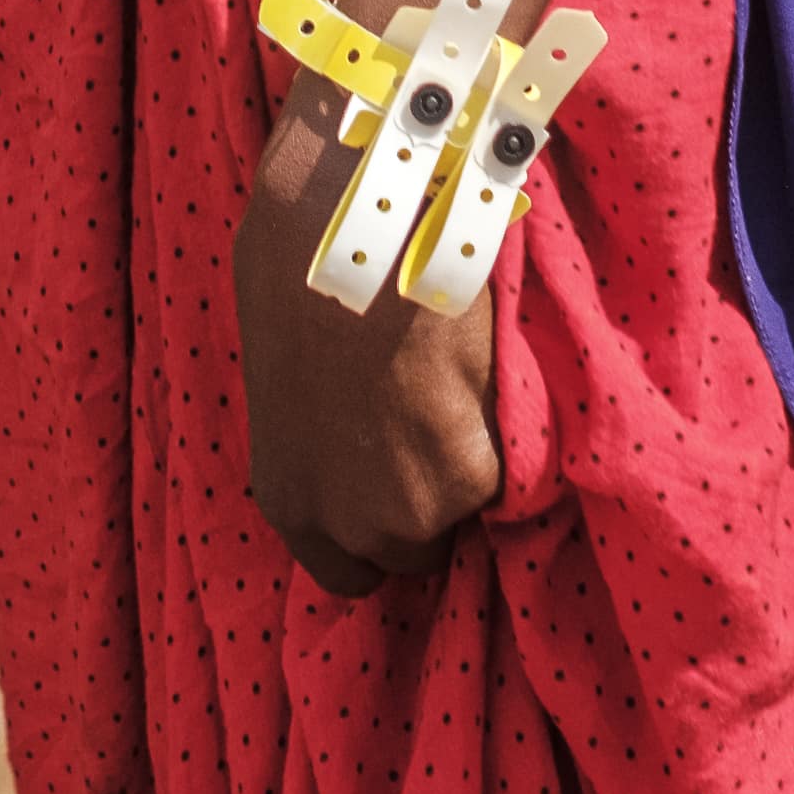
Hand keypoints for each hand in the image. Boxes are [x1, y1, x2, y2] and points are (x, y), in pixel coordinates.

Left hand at [228, 75, 502, 595]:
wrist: (361, 222)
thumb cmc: (303, 271)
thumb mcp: (285, 369)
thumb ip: (314, 430)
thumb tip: (344, 436)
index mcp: (291, 497)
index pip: (344, 570)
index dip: (372, 524)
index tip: (392, 479)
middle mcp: (352, 521)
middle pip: (408, 547)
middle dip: (423, 495)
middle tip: (430, 420)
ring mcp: (419, 504)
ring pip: (464, 512)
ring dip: (468, 466)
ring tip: (458, 386)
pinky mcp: (478, 473)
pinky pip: (508, 476)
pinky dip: (506, 435)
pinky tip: (485, 371)